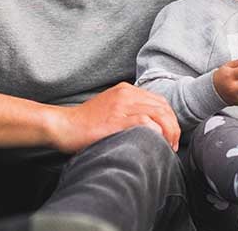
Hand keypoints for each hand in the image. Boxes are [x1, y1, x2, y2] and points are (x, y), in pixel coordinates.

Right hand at [50, 82, 180, 153]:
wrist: (64, 126)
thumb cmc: (86, 124)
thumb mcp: (111, 109)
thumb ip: (129, 111)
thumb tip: (151, 127)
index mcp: (126, 90)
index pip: (160, 101)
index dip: (170, 119)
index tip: (171, 136)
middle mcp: (126, 94)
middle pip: (163, 107)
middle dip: (173, 127)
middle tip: (172, 145)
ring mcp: (121, 105)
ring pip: (159, 113)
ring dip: (169, 131)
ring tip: (167, 147)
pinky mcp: (116, 119)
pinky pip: (145, 121)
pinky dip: (156, 132)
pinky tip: (156, 142)